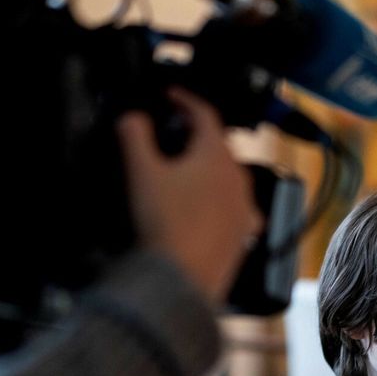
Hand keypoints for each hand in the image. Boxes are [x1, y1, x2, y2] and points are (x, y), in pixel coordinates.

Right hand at [117, 87, 263, 303]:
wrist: (183, 279)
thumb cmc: (166, 225)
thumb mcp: (141, 172)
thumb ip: (134, 135)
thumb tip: (132, 117)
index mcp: (217, 155)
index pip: (204, 113)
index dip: (184, 99)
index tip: (171, 96)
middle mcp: (238, 178)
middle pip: (219, 144)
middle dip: (196, 135)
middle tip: (172, 134)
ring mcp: (245, 208)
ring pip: (228, 176)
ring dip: (208, 168)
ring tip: (184, 172)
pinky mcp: (243, 234)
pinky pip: (233, 206)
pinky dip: (217, 199)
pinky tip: (204, 208)